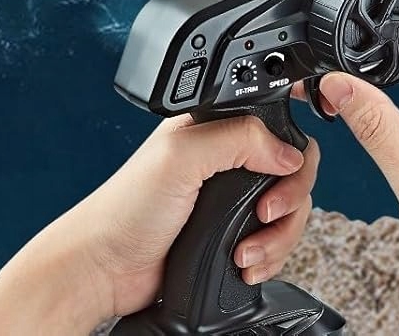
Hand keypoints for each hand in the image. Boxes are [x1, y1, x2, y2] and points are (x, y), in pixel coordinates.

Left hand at [0, 112, 319, 333]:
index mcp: (219, 130)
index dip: (292, 151)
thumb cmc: (126, 208)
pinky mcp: (233, 238)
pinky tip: (245, 264)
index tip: (282, 174)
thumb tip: (289, 153)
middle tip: (264, 215)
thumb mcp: (183, 155)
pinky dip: (269, 257)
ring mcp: (233, 203)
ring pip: (289, 213)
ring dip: (277, 237)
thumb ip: (240, 138)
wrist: (104, 270)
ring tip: (247, 252)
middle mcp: (230, 163)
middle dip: (289, 201)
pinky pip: (275, 244)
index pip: (279, 127)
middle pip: (294, 173)